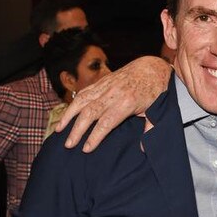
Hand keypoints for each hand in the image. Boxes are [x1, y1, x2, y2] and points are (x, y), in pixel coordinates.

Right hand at [56, 55, 171, 152]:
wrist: (152, 67)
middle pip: (90, 114)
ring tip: (59, 129)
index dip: (95, 137)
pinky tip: (67, 113)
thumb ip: (150, 128)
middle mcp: (113, 94)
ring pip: (82, 101)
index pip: (106, 123)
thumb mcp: (157, 110)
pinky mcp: (102, 81)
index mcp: (127, 103)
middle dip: (77, 130)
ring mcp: (105, 86)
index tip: (86, 149)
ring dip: (69, 116)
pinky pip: (84, 92)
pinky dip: (73, 103)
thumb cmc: (155, 91)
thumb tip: (143, 148)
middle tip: (69, 145)